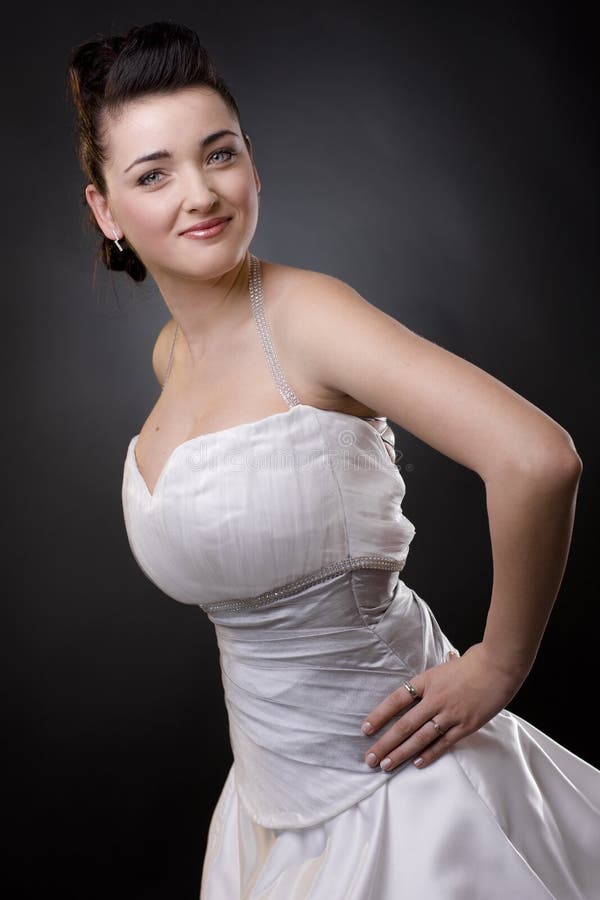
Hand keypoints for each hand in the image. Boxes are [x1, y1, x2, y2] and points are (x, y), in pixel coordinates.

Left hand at [361, 642, 525, 770]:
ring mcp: (450, 713)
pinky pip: (443, 743)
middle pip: (404, 725)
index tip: (365, 729)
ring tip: (386, 765)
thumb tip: (422, 687)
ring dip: (401, 753)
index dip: (379, 715)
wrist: (499, 665)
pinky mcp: (465, 725)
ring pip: (420, 738)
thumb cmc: (474, 663)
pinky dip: (429, 754)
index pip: (396, 700)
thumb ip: (432, 680)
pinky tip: (417, 763)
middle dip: (385, 743)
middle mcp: (434, 699)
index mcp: (426, 681)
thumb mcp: (445, 666)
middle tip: (370, 759)